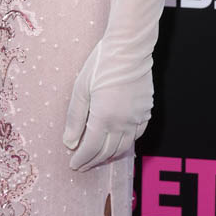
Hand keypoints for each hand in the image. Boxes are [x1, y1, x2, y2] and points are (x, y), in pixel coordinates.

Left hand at [63, 41, 151, 171]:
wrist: (129, 49)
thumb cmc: (101, 64)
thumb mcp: (81, 89)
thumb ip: (75, 118)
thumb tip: (69, 142)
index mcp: (104, 117)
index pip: (91, 148)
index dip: (81, 159)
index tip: (73, 165)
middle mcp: (123, 123)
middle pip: (107, 152)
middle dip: (93, 161)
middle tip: (82, 165)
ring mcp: (137, 119)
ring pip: (124, 148)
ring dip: (109, 156)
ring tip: (98, 159)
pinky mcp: (146, 112)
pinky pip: (136, 136)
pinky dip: (125, 144)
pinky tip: (118, 144)